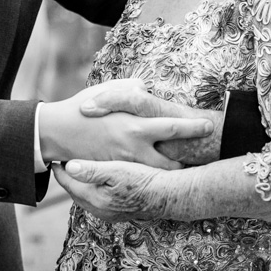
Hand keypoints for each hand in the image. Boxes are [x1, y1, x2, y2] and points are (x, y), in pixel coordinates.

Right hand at [39, 80, 213, 169]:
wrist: (59, 131)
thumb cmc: (86, 106)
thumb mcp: (111, 91)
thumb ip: (134, 91)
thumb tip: (147, 90)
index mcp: (136, 125)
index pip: (174, 127)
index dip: (195, 128)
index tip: (210, 126)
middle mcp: (134, 148)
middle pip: (173, 163)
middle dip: (189, 164)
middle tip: (203, 159)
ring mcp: (125, 164)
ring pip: (158, 176)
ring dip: (171, 174)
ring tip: (183, 170)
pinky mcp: (115, 174)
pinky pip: (138, 180)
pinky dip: (150, 180)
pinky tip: (157, 177)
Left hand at [51, 159, 172, 222]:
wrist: (167, 196)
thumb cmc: (144, 179)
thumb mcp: (118, 171)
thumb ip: (92, 170)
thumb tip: (69, 166)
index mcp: (94, 199)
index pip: (68, 183)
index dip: (60, 169)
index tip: (54, 156)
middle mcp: (98, 210)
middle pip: (74, 191)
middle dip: (67, 177)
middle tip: (62, 160)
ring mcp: (107, 213)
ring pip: (84, 196)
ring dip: (79, 183)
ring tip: (76, 167)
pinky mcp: (117, 212)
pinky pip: (96, 199)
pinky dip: (91, 188)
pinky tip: (96, 178)